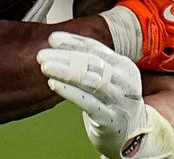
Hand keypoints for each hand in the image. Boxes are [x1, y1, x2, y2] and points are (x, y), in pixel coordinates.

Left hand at [38, 32, 173, 157]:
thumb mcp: (107, 77)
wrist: (131, 134)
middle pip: (92, 63)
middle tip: (41, 54)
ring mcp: (119, 101)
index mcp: (124, 66)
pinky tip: (53, 84)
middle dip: (65, 57)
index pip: (96, 49)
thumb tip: (56, 42)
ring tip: (45, 66)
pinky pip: (88, 103)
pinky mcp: (111, 119)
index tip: (52, 39)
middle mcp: (125, 81)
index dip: (73, 42)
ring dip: (65, 72)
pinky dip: (70, 92)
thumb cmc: (112, 101)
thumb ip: (89, 61)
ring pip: (90, 81)